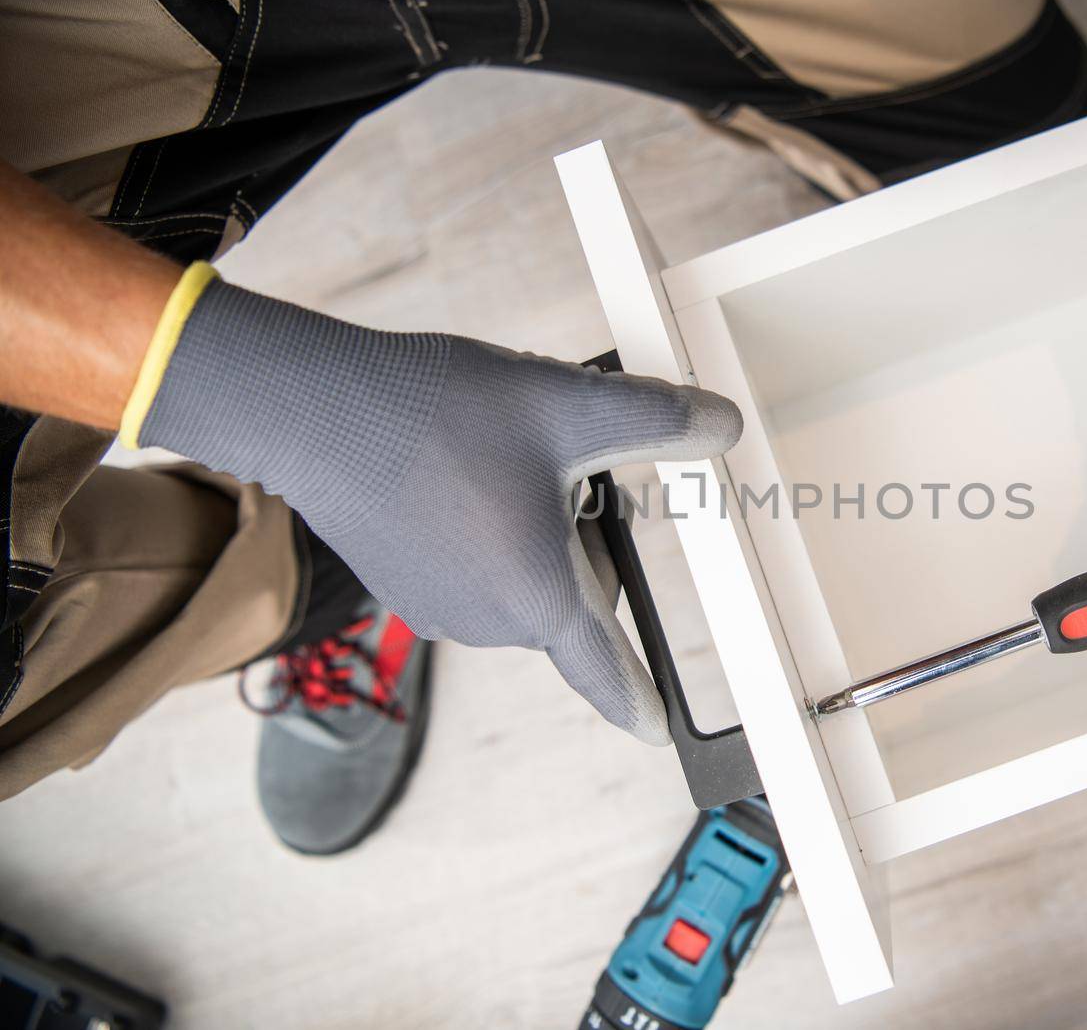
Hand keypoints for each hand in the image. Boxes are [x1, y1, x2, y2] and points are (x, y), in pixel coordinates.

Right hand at [133, 271, 741, 743]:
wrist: (314, 407)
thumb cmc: (438, 412)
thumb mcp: (570, 404)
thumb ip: (657, 420)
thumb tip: (724, 426)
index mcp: (539, 598)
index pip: (606, 668)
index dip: (641, 697)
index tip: (660, 731)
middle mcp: (489, 622)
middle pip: (577, 591)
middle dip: (584, 534)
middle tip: (553, 462)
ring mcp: (440, 609)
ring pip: (525, 572)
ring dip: (532, 524)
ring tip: (492, 458)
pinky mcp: (403, 587)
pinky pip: (475, 565)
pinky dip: (485, 527)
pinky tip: (453, 470)